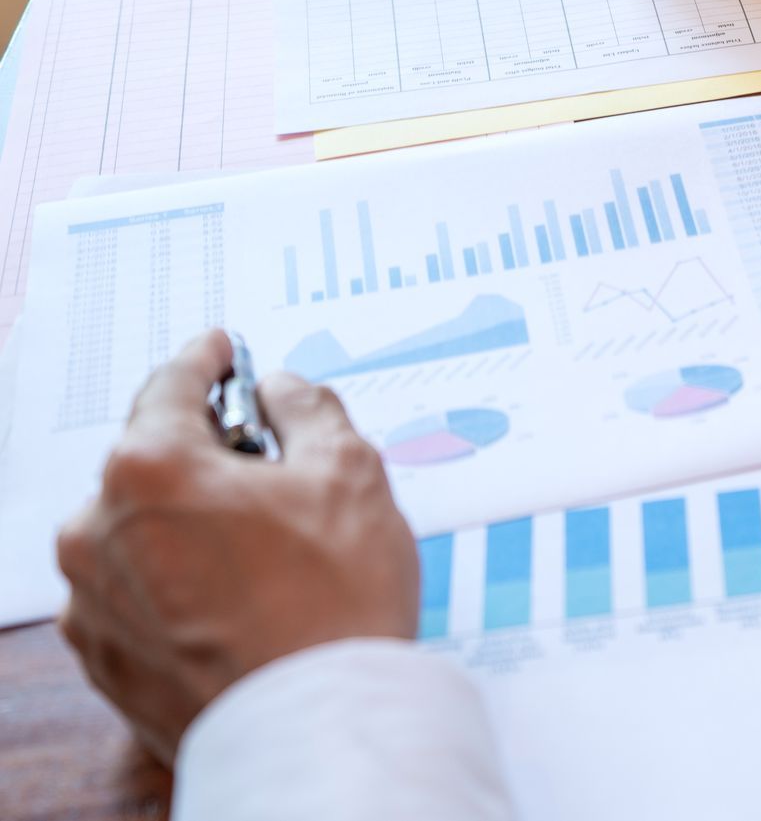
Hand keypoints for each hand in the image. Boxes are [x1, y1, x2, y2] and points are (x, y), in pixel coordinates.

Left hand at [56, 330, 417, 764]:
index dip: (207, 359)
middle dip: (208, 454)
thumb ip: (307, 408)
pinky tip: (241, 597)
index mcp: (149, 468)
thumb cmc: (335, 603)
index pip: (172, 385)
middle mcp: (98, 529)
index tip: (221, 350)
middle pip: (152, 461)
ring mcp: (92, 600)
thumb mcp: (351, 471)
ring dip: (190, 522)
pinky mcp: (103, 658)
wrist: (317, 728)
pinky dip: (177, 581)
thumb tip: (281, 390)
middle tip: (274, 467)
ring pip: (141, 530)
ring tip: (268, 550)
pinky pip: (136, 592)